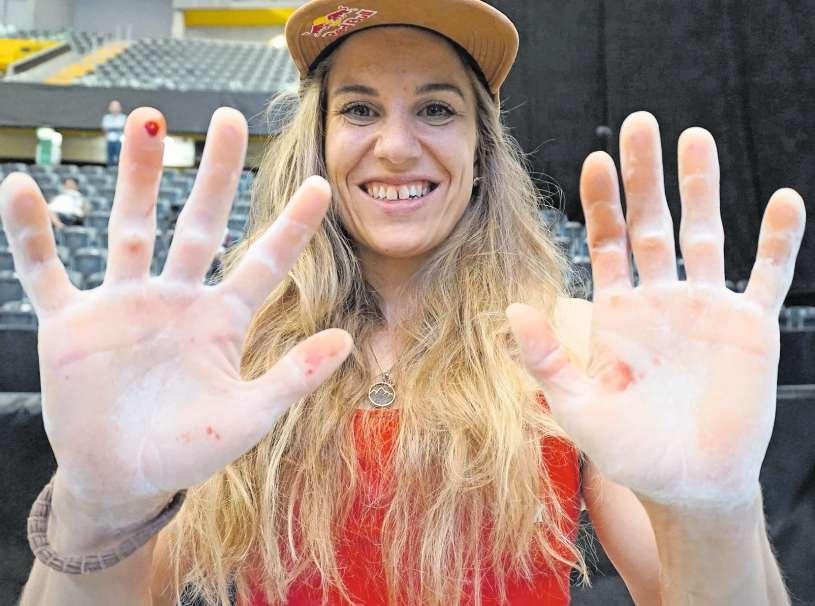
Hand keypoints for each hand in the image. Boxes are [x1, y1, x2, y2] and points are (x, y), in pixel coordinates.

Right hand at [0, 107, 352, 519]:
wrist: (123, 480)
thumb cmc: (188, 451)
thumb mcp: (248, 418)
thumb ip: (293, 379)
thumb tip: (346, 341)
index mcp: (221, 320)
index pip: (264, 263)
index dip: (293, 226)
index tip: (323, 185)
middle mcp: (176, 300)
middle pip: (199, 223)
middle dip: (216, 173)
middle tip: (231, 118)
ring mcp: (122, 305)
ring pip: (131, 227)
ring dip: (139, 176)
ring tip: (147, 120)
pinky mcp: (71, 323)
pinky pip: (46, 270)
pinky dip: (31, 233)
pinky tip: (20, 188)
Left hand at [508, 111, 805, 509]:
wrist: (687, 483)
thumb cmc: (629, 450)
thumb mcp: (577, 406)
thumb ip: (545, 358)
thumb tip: (514, 308)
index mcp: (618, 312)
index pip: (608, 242)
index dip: (602, 202)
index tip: (597, 159)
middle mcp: (660, 300)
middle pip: (652, 222)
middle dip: (646, 175)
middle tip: (641, 123)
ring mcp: (706, 309)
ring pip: (705, 234)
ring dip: (702, 188)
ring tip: (695, 139)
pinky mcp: (749, 328)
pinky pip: (766, 276)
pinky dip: (777, 241)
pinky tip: (784, 202)